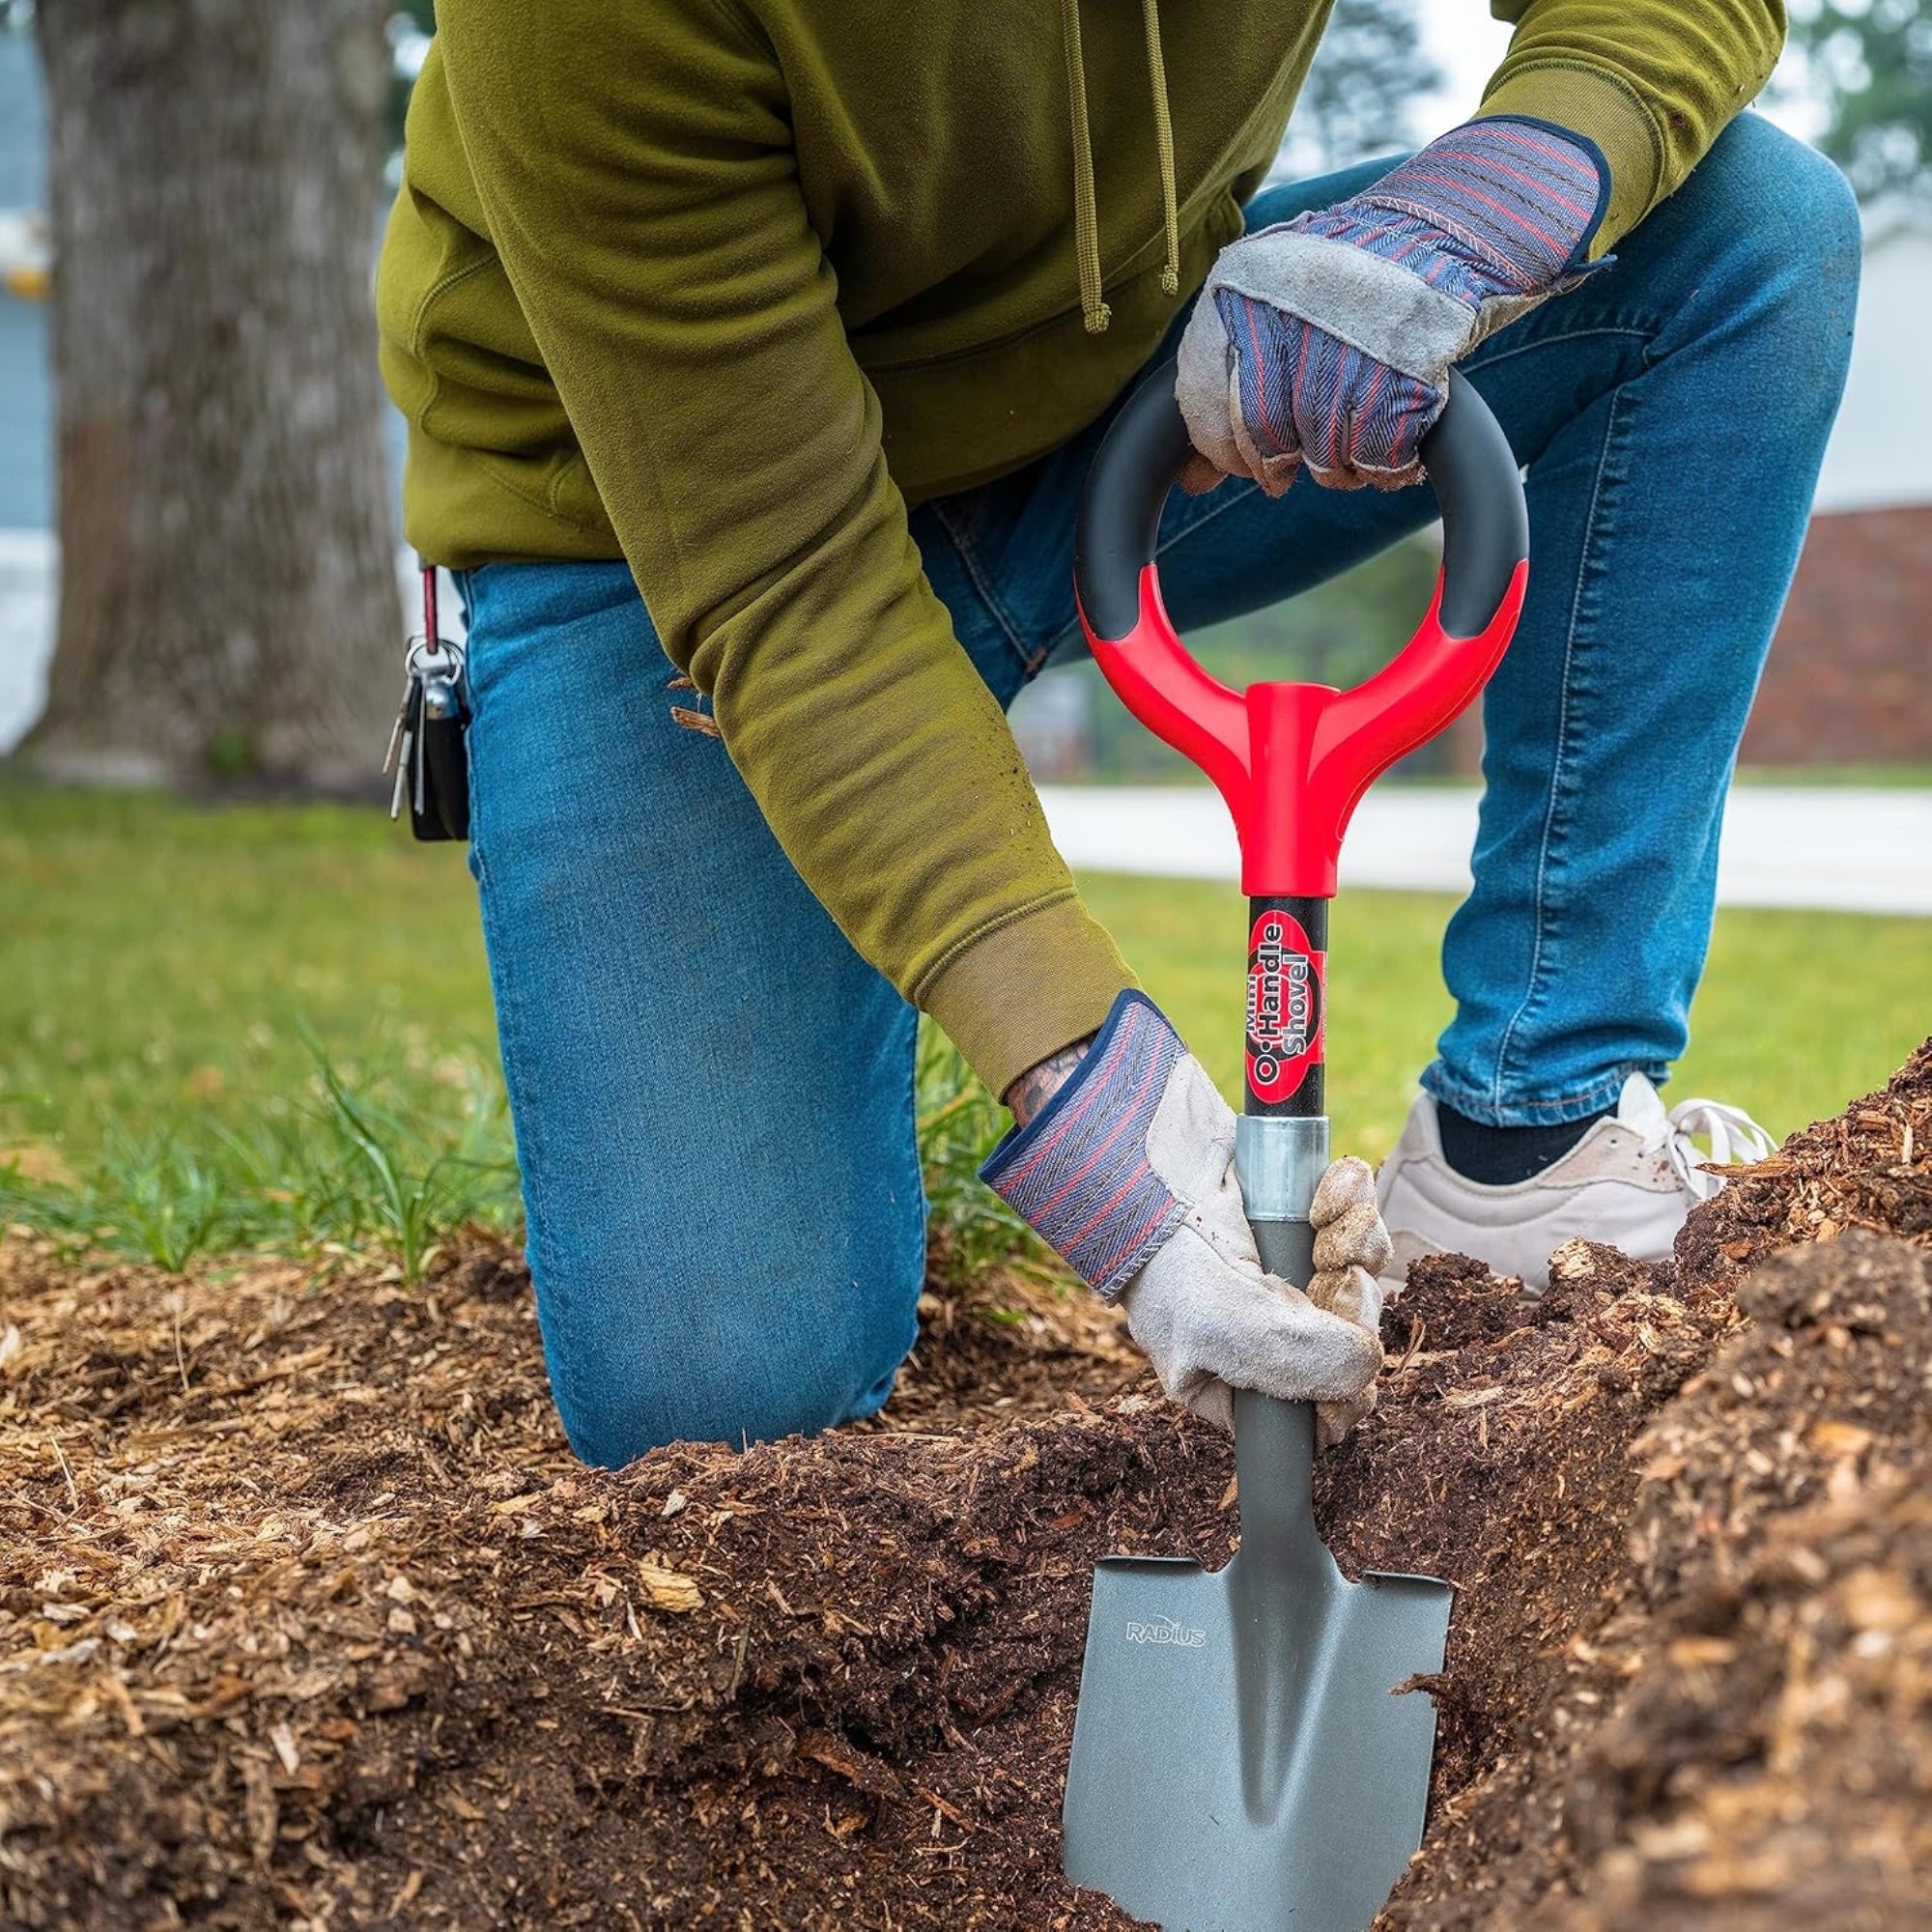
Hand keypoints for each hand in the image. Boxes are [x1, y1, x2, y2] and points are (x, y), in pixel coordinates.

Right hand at [983, 992, 1388, 1441]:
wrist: (1147, 1159)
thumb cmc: (1162, 1257)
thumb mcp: (1222, 1327)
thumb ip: (1298, 1363)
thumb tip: (1365, 1372)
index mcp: (1241, 1380)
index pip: (1318, 1414)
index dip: (1346, 1389)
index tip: (1346, 1355)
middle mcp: (1271, 1330)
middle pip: (1353, 1341)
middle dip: (1351, 1305)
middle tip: (1327, 1277)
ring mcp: (1293, 1270)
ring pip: (1364, 1277)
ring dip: (1356, 1247)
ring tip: (1322, 1227)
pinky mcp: (1307, 1215)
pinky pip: (1359, 1220)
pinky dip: (1354, 1201)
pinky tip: (1329, 1193)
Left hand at [1176, 118, 1607, 492]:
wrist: (1448, 227)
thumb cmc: (1349, 277)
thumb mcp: (1272, 300)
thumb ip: (1229, 377)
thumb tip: (1193, 478)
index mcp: (1240, 289)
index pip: (1205, 398)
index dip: (1219, 445)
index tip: (1234, 463)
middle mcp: (1288, 313)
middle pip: (1262, 434)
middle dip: (1273, 466)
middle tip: (1285, 472)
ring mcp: (1350, 344)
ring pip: (1322, 453)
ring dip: (1336, 466)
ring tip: (1350, 443)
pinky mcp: (1408, 374)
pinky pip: (1381, 456)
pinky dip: (1387, 466)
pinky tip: (1392, 450)